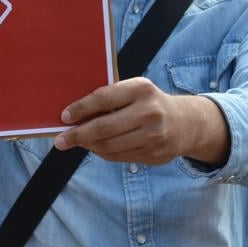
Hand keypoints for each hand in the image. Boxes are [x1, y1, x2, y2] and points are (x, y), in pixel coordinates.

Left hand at [55, 78, 227, 166]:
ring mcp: (153, 136)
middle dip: (78, 135)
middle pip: (104, 128)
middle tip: (61, 140)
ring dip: (89, 145)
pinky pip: (118, 157)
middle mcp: (149, 112)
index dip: (81, 108)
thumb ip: (112, 98)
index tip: (65, 117)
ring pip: (109, 146)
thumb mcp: (136, 91)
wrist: (185, 123)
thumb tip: (76, 114)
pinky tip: (96, 147)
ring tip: (78, 142)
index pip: (104, 98)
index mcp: (142, 89)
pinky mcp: (153, 154)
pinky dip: (103, 153)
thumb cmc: (150, 103)